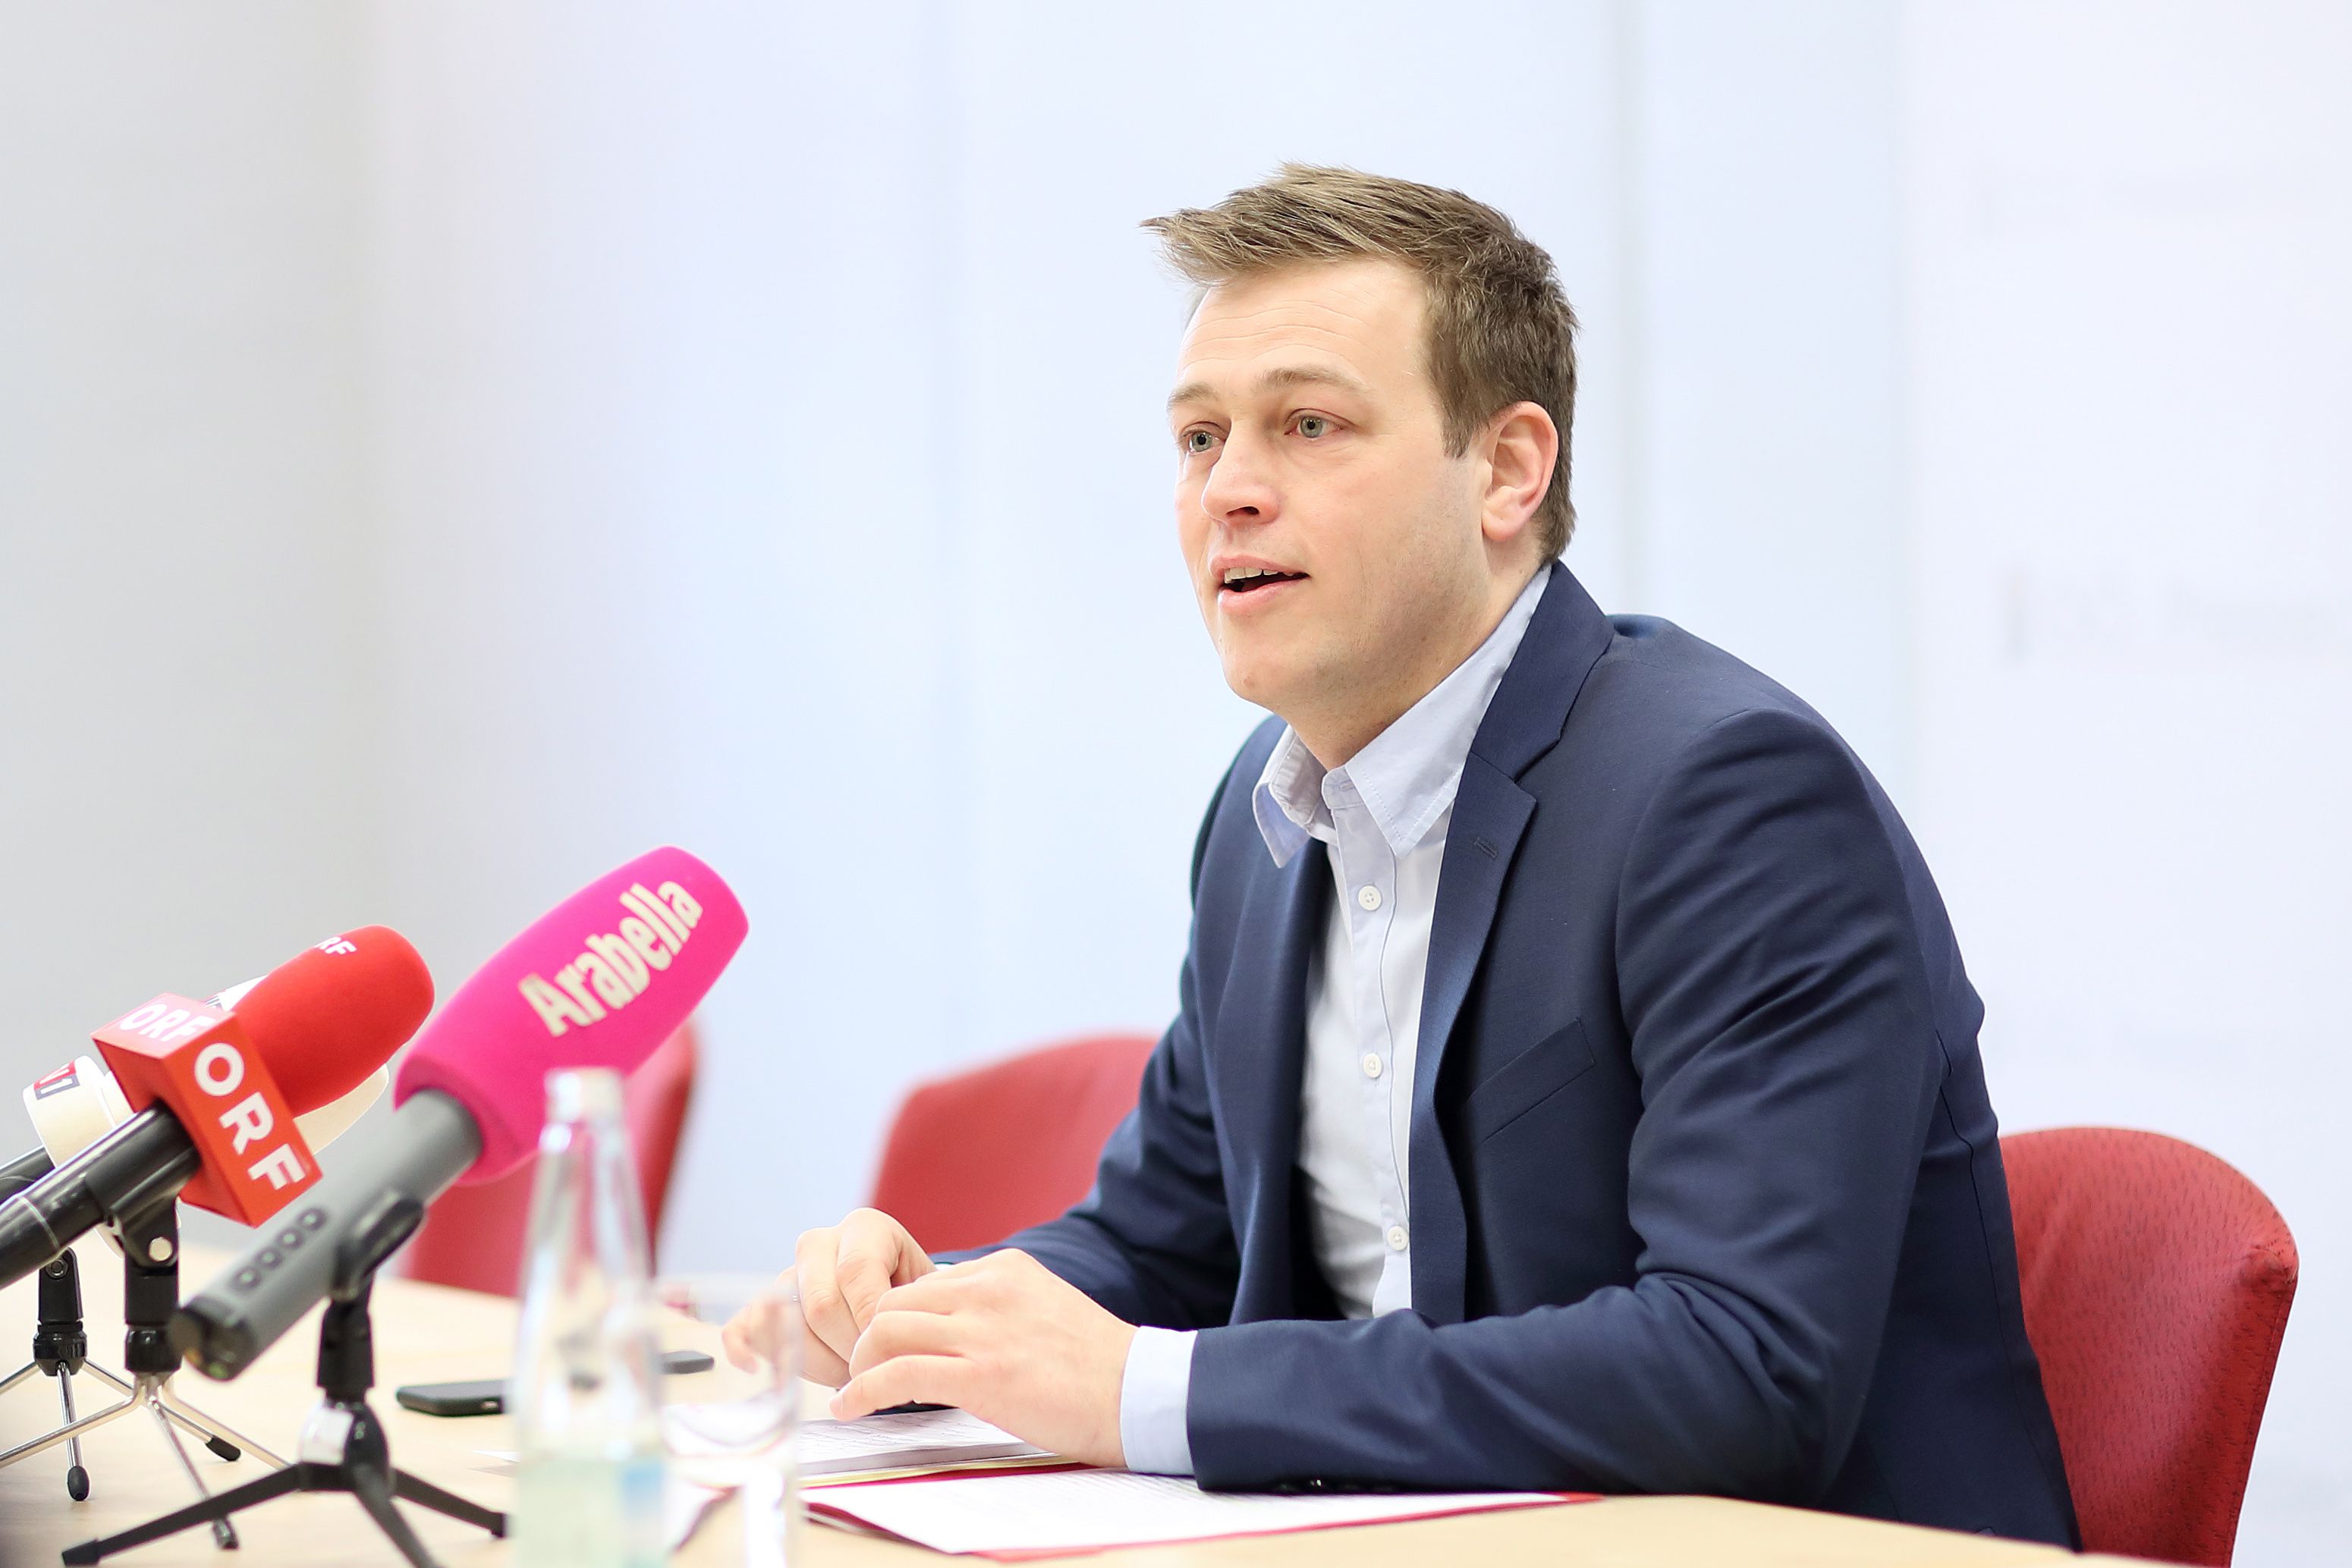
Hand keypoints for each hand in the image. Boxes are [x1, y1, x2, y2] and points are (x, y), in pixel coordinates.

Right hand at [725, 1207, 934, 1385]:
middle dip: (848, 1348)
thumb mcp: (925, 1293)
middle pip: (821, 1304)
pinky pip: (742, 1323)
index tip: (889, 1353)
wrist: (901, 1297)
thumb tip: (892, 1343)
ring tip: (850, 1372)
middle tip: (872, 1368)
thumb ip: (910, 1308)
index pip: (856, 1273)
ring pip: (787, 1322)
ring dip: (819, 1363)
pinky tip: (757, 1368)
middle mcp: (820, 1242)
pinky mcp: (764, 1304)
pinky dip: (742, 1346)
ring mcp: (788, 1272)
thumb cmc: (916, 1298)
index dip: (870, 1321)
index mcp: (865, 1227)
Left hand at [831, 1248, 1135, 1468]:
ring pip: (885, 1330)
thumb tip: (951, 1324)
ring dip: (860, 1363)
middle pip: (893, 1301)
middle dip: (870, 1337)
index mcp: (1005, 1268)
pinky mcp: (979, 1376)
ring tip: (856, 1388)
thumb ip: (998, 1305)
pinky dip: (862, 1391)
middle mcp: (988, 1289)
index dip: (899, 1318)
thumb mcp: (1043, 1306)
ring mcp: (982, 1331)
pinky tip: (849, 1407)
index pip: (924, 1282)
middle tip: (865, 1369)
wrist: (1138, 1393)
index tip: (890, 1347)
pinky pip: (896, 1375)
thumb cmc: (1096, 1365)